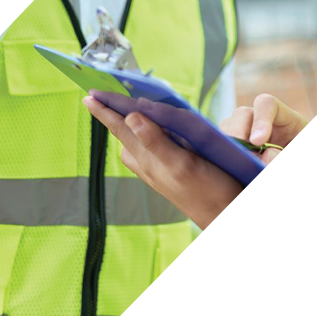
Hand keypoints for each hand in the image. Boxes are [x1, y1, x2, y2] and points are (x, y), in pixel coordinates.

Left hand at [82, 95, 260, 252]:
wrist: (228, 220)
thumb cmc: (208, 191)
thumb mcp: (181, 163)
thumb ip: (155, 141)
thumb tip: (129, 117)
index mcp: (147, 159)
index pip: (119, 129)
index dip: (104, 111)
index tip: (88, 95)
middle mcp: (148, 164)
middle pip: (123, 134)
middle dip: (112, 115)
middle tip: (102, 97)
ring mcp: (158, 170)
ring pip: (136, 142)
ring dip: (129, 124)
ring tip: (124, 109)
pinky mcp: (172, 172)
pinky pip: (151, 147)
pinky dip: (149, 133)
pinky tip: (158, 130)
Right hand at [222, 94, 316, 216]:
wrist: (308, 203)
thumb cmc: (316, 190)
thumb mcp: (314, 183)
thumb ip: (295, 170)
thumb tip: (266, 158)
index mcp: (291, 124)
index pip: (270, 105)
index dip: (260, 118)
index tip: (257, 142)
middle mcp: (270, 125)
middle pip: (245, 113)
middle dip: (238, 130)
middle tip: (237, 153)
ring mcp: (253, 137)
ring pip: (231, 125)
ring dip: (228, 141)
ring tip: (233, 162)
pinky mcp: (242, 152)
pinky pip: (225, 144)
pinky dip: (223, 152)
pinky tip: (227, 166)